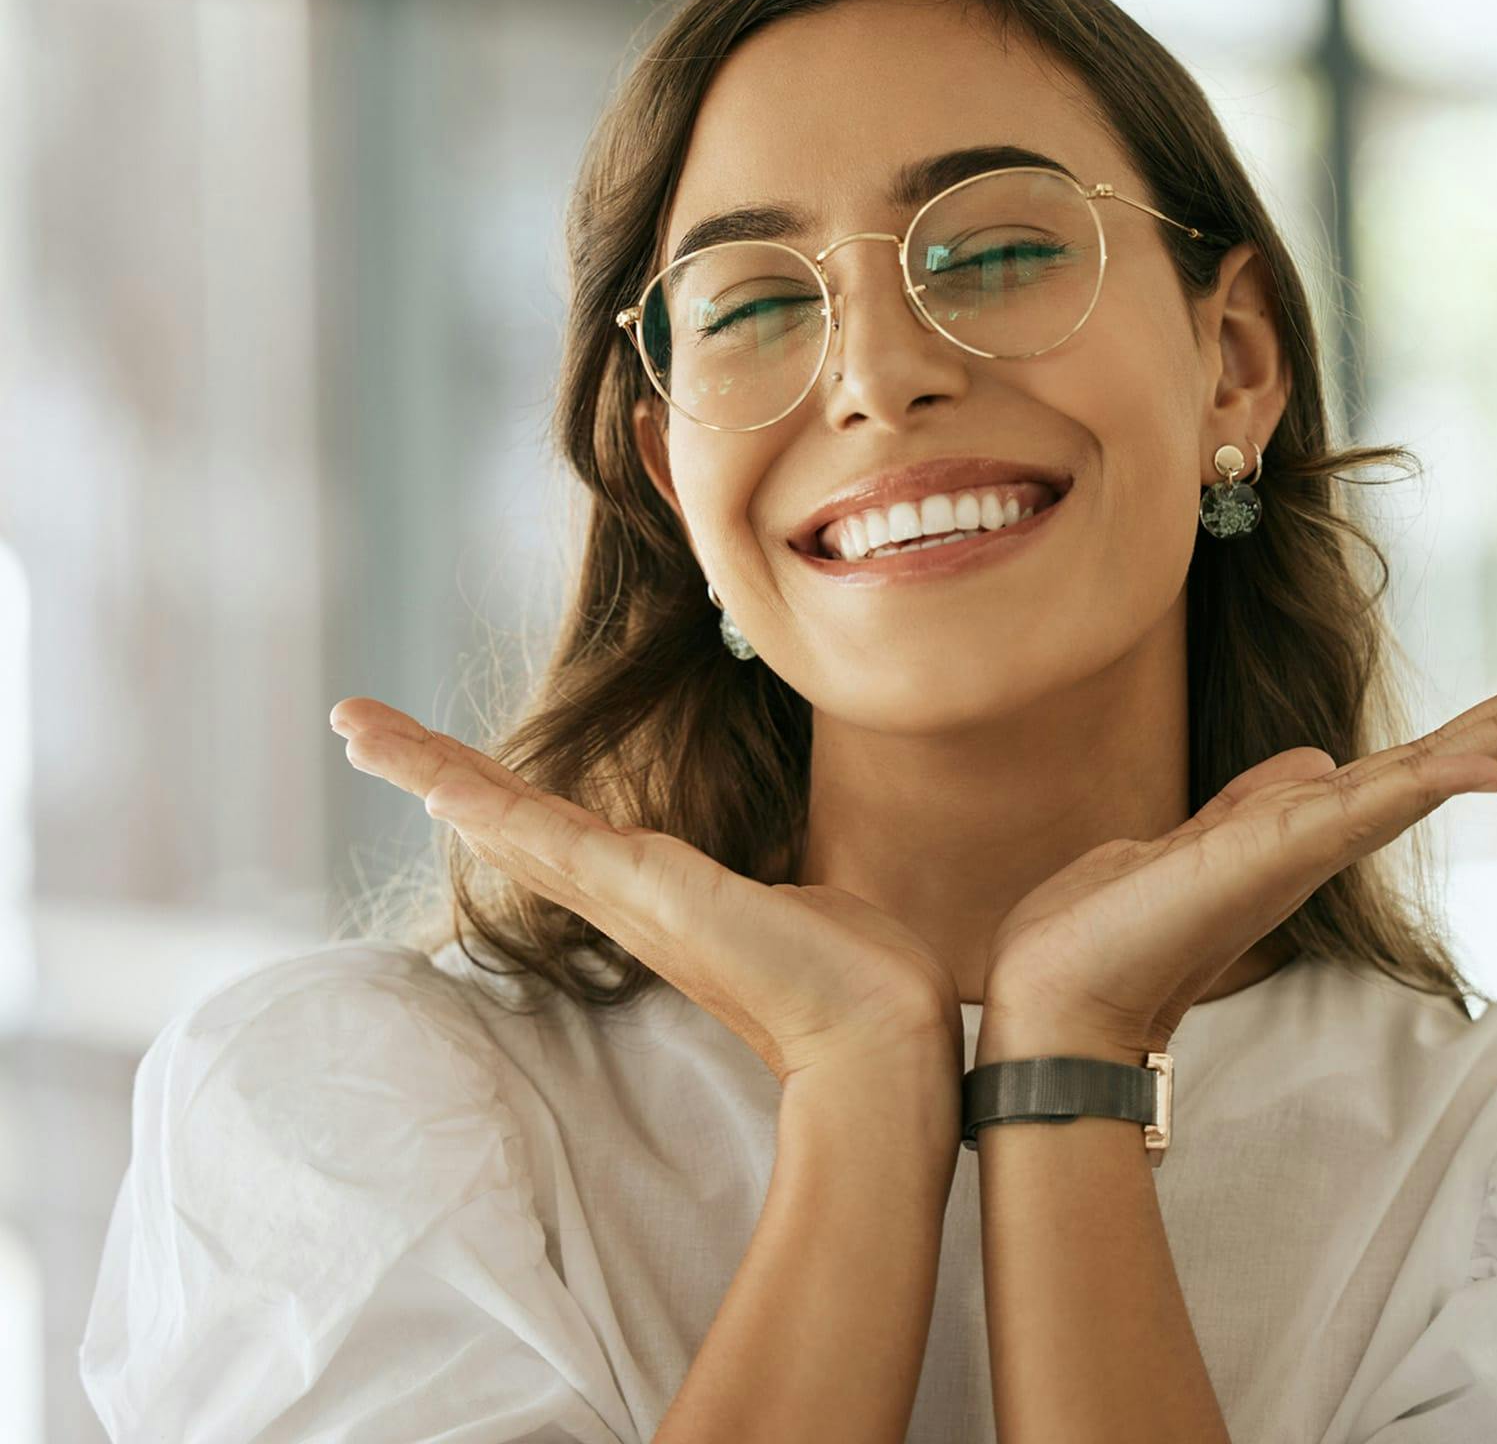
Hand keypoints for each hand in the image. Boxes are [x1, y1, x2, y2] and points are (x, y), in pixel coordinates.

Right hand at [329, 698, 964, 1085]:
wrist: (883, 1033)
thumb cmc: (851, 977)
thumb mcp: (797, 904)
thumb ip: (771, 890)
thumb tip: (794, 888)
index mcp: (651, 894)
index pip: (548, 828)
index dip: (485, 790)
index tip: (432, 761)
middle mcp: (623, 897)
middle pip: (501, 819)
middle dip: (425, 766)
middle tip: (352, 723)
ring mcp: (629, 897)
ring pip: (508, 821)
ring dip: (430, 770)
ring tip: (358, 728)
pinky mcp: (651, 894)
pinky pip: (554, 841)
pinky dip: (491, 808)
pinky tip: (436, 782)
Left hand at [979, 667, 1496, 1062]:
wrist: (1055, 991)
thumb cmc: (1114, 926)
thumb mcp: (1196, 839)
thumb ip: (1257, 800)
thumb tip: (1314, 758)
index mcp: (1302, 829)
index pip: (1408, 766)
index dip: (1477, 732)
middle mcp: (1319, 839)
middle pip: (1438, 767)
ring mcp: (1304, 849)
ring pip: (1422, 778)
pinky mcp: (1276, 855)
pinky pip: (1367, 809)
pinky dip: (1429, 786)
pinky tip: (1487, 768)